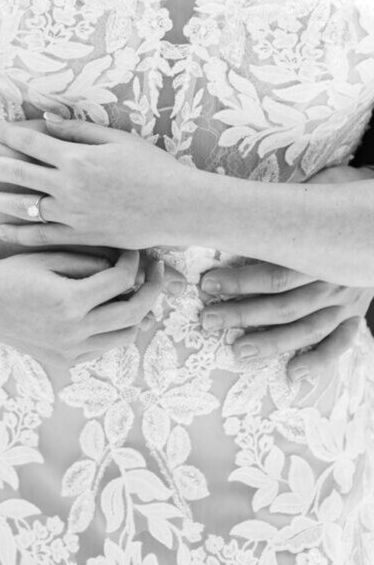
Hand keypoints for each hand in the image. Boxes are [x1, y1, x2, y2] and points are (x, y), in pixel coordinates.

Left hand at [0, 115, 192, 248]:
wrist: (178, 206)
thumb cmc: (152, 166)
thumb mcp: (117, 139)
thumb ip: (78, 130)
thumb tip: (46, 119)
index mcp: (77, 157)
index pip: (32, 143)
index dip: (9, 135)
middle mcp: (69, 186)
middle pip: (18, 173)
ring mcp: (73, 214)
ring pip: (22, 207)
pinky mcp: (81, 236)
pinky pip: (41, 237)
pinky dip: (17, 233)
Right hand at [0, 216, 164, 367]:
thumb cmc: (12, 271)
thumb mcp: (49, 256)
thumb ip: (90, 261)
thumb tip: (129, 265)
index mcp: (70, 301)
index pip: (121, 278)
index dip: (134, 259)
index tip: (136, 247)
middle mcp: (73, 332)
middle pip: (134, 312)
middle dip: (151, 288)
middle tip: (155, 270)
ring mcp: (69, 351)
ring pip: (124, 336)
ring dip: (136, 313)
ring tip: (136, 291)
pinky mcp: (63, 361)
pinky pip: (101, 347)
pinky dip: (112, 329)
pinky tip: (109, 309)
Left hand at [199, 165, 373, 385]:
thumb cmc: (342, 196)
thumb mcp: (318, 190)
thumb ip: (288, 204)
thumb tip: (241, 203)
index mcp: (320, 251)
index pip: (275, 272)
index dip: (239, 280)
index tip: (207, 283)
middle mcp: (334, 281)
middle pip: (284, 304)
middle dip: (243, 314)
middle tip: (209, 319)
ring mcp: (347, 300)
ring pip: (306, 328)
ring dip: (271, 342)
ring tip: (239, 351)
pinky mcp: (356, 313)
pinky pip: (339, 342)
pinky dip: (318, 360)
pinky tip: (293, 373)